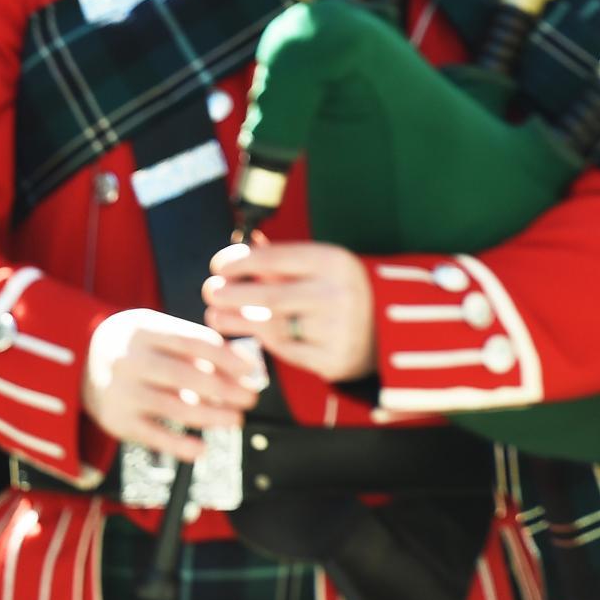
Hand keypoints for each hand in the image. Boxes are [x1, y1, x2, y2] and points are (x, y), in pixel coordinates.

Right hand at [81, 307, 262, 462]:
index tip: (251, 370)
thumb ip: (192, 342)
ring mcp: (121, 392)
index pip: (194, 342)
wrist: (77, 365)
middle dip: (227, 390)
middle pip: (188, 377)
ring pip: (177, 409)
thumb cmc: (131, 346)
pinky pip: (155, 437)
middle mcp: (128, 359)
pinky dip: (182, 446)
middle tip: (250, 398)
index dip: (228, 357)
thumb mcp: (153, 329)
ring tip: (235, 420)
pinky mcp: (116, 422)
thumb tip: (242, 365)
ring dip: (213, 417)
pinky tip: (203, 448)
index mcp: (142, 330)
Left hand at [203, 239, 376, 383]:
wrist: (388, 330)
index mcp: (332, 261)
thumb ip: (281, 257)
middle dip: (231, 294)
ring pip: (273, 326)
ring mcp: (337, 329)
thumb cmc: (339, 289)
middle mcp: (337, 294)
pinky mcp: (334, 360)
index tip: (217, 267)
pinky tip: (252, 335)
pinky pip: (287, 351)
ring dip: (237, 321)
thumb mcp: (320, 265)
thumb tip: (242, 240)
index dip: (238, 262)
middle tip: (210, 293)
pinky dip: (266, 343)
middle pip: (268, 295)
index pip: (272, 259)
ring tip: (215, 317)